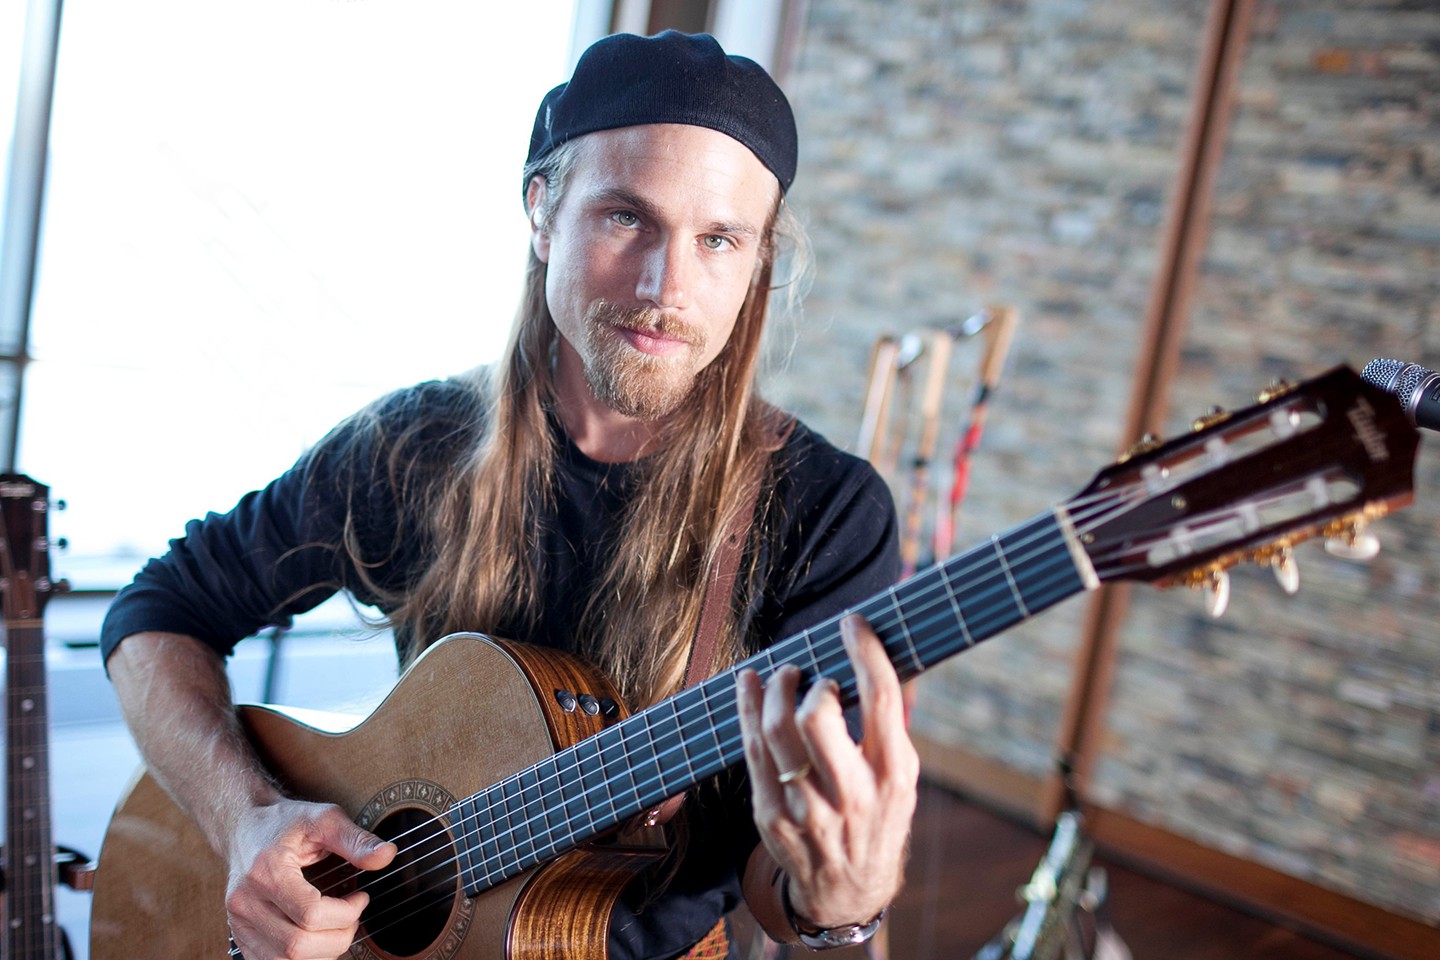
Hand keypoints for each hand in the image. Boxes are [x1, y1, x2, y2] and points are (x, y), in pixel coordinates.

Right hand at [225, 797, 395, 959]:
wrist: (243, 828)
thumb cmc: (283, 822)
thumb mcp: (324, 819)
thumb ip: (356, 840)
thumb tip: (386, 855)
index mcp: (266, 871)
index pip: (310, 914)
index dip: (346, 913)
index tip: (361, 898)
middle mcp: (245, 902)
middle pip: (297, 946)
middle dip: (338, 938)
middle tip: (352, 917)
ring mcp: (239, 922)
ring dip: (321, 953)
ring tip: (336, 928)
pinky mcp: (240, 934)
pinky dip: (301, 958)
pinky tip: (317, 939)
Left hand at [736, 614, 918, 928]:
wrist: (849, 890)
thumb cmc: (878, 816)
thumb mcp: (901, 778)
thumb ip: (890, 725)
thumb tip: (875, 656)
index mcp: (892, 776)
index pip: (881, 700)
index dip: (864, 652)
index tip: (852, 625)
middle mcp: (851, 796)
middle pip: (818, 717)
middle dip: (810, 683)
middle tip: (811, 676)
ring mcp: (807, 810)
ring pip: (776, 733)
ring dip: (774, 689)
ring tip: (782, 675)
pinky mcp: (772, 817)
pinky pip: (751, 753)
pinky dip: (747, 710)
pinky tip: (750, 687)